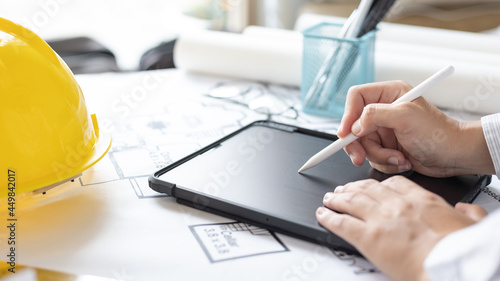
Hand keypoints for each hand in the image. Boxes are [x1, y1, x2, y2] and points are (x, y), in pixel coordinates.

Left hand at [316, 176, 484, 280]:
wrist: (449, 266)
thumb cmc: (461, 250)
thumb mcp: (471, 226)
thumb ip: (466, 214)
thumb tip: (466, 210)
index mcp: (421, 199)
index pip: (394, 183)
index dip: (378, 183)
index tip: (372, 185)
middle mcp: (396, 205)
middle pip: (367, 189)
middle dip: (352, 188)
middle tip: (343, 189)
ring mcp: (379, 219)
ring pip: (350, 201)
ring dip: (336, 199)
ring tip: (329, 198)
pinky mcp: (367, 237)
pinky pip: (341, 223)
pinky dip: (329, 217)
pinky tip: (322, 214)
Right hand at [337, 81, 493, 176]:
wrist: (455, 156)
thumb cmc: (438, 133)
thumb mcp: (405, 117)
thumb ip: (375, 115)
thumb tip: (354, 125)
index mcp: (389, 94)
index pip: (356, 98)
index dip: (347, 115)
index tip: (345, 134)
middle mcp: (384, 110)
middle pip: (353, 126)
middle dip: (358, 145)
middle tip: (359, 157)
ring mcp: (384, 130)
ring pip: (362, 145)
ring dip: (378, 156)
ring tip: (398, 158)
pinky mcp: (387, 147)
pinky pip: (372, 157)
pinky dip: (385, 163)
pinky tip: (402, 161)